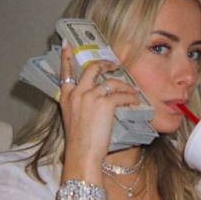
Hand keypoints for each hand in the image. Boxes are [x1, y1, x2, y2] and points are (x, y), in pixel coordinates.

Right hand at [58, 43, 138, 180]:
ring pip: (111, 82)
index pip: (65, 72)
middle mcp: (76, 93)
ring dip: (125, 86)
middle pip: (92, 69)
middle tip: (115, 64)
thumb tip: (97, 98)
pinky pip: (121, 95)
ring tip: (133, 92)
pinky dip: (130, 97)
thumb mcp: (73, 119)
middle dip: (106, 64)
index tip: (67, 44)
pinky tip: (135, 101)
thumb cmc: (80, 142)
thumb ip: (80, 105)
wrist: (82, 155)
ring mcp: (90, 97)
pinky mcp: (104, 104)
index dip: (66, 57)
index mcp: (66, 97)